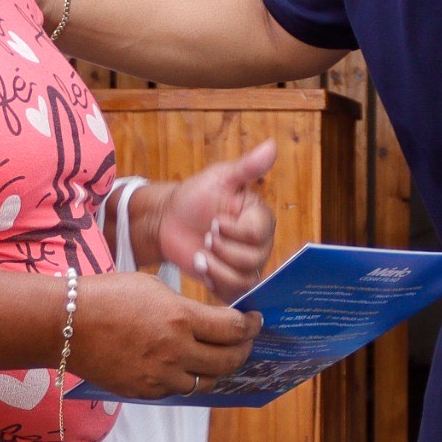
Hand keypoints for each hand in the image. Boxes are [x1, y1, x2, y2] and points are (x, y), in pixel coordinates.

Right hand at [69, 270, 261, 398]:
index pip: (234, 329)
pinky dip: (187, 378)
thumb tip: (211, 320)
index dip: (250, 326)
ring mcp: (161, 375)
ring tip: (218, 357)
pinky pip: (178, 389)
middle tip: (245, 341)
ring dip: (218, 369)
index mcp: (181, 318)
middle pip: (229, 360)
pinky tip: (186, 365)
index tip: (254, 321)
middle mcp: (176, 350)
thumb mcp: (154, 288)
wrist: (66, 324)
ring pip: (207, 381)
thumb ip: (185, 308)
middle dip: (243, 350)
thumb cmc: (108, 296)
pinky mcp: (146, 391)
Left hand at [154, 142, 277, 298]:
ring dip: (216, 267)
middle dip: (221, 249)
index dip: (233, 230)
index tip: (214, 219)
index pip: (258, 233)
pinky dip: (216, 283)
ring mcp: (246, 265)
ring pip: (244, 280)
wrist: (168, 220)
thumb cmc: (195, 196)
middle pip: (252, 259)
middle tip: (205, 235)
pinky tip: (202, 267)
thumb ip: (247, 167)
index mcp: (260, 218)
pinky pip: (235, 294)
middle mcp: (260, 244)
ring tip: (200, 254)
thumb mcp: (219, 178)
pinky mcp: (231, 282)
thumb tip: (272, 146)